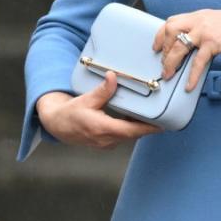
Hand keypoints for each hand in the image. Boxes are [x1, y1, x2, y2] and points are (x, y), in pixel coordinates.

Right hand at [37, 74, 159, 149]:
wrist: (57, 126)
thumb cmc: (70, 113)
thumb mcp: (85, 99)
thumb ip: (102, 90)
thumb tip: (112, 77)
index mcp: (101, 128)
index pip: (130, 131)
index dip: (147, 129)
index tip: (162, 126)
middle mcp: (105, 139)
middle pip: (133, 134)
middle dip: (148, 127)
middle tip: (163, 116)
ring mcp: (106, 144)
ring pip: (129, 136)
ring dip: (139, 128)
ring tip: (152, 117)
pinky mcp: (106, 143)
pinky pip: (123, 137)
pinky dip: (130, 129)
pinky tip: (135, 119)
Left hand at [153, 10, 220, 90]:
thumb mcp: (215, 21)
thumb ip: (201, 27)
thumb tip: (190, 40)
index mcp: (198, 16)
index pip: (171, 21)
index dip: (160, 34)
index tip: (156, 46)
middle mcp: (198, 21)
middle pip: (170, 31)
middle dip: (163, 49)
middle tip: (163, 62)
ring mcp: (205, 31)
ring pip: (179, 47)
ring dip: (171, 63)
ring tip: (169, 75)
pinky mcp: (213, 43)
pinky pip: (197, 62)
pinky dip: (191, 75)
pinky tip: (189, 85)